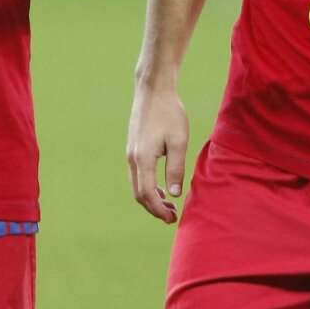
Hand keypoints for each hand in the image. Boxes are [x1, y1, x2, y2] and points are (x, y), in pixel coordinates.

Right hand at [127, 83, 188, 224]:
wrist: (153, 89)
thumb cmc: (169, 112)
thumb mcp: (179, 141)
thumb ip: (176, 168)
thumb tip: (174, 194)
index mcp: (143, 158)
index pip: (147, 194)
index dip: (159, 210)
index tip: (173, 219)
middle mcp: (132, 158)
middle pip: (139, 194)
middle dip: (154, 208)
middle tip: (172, 217)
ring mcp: (130, 152)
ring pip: (137, 185)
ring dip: (151, 198)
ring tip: (169, 205)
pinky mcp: (133, 147)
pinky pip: (137, 174)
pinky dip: (148, 186)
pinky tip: (162, 186)